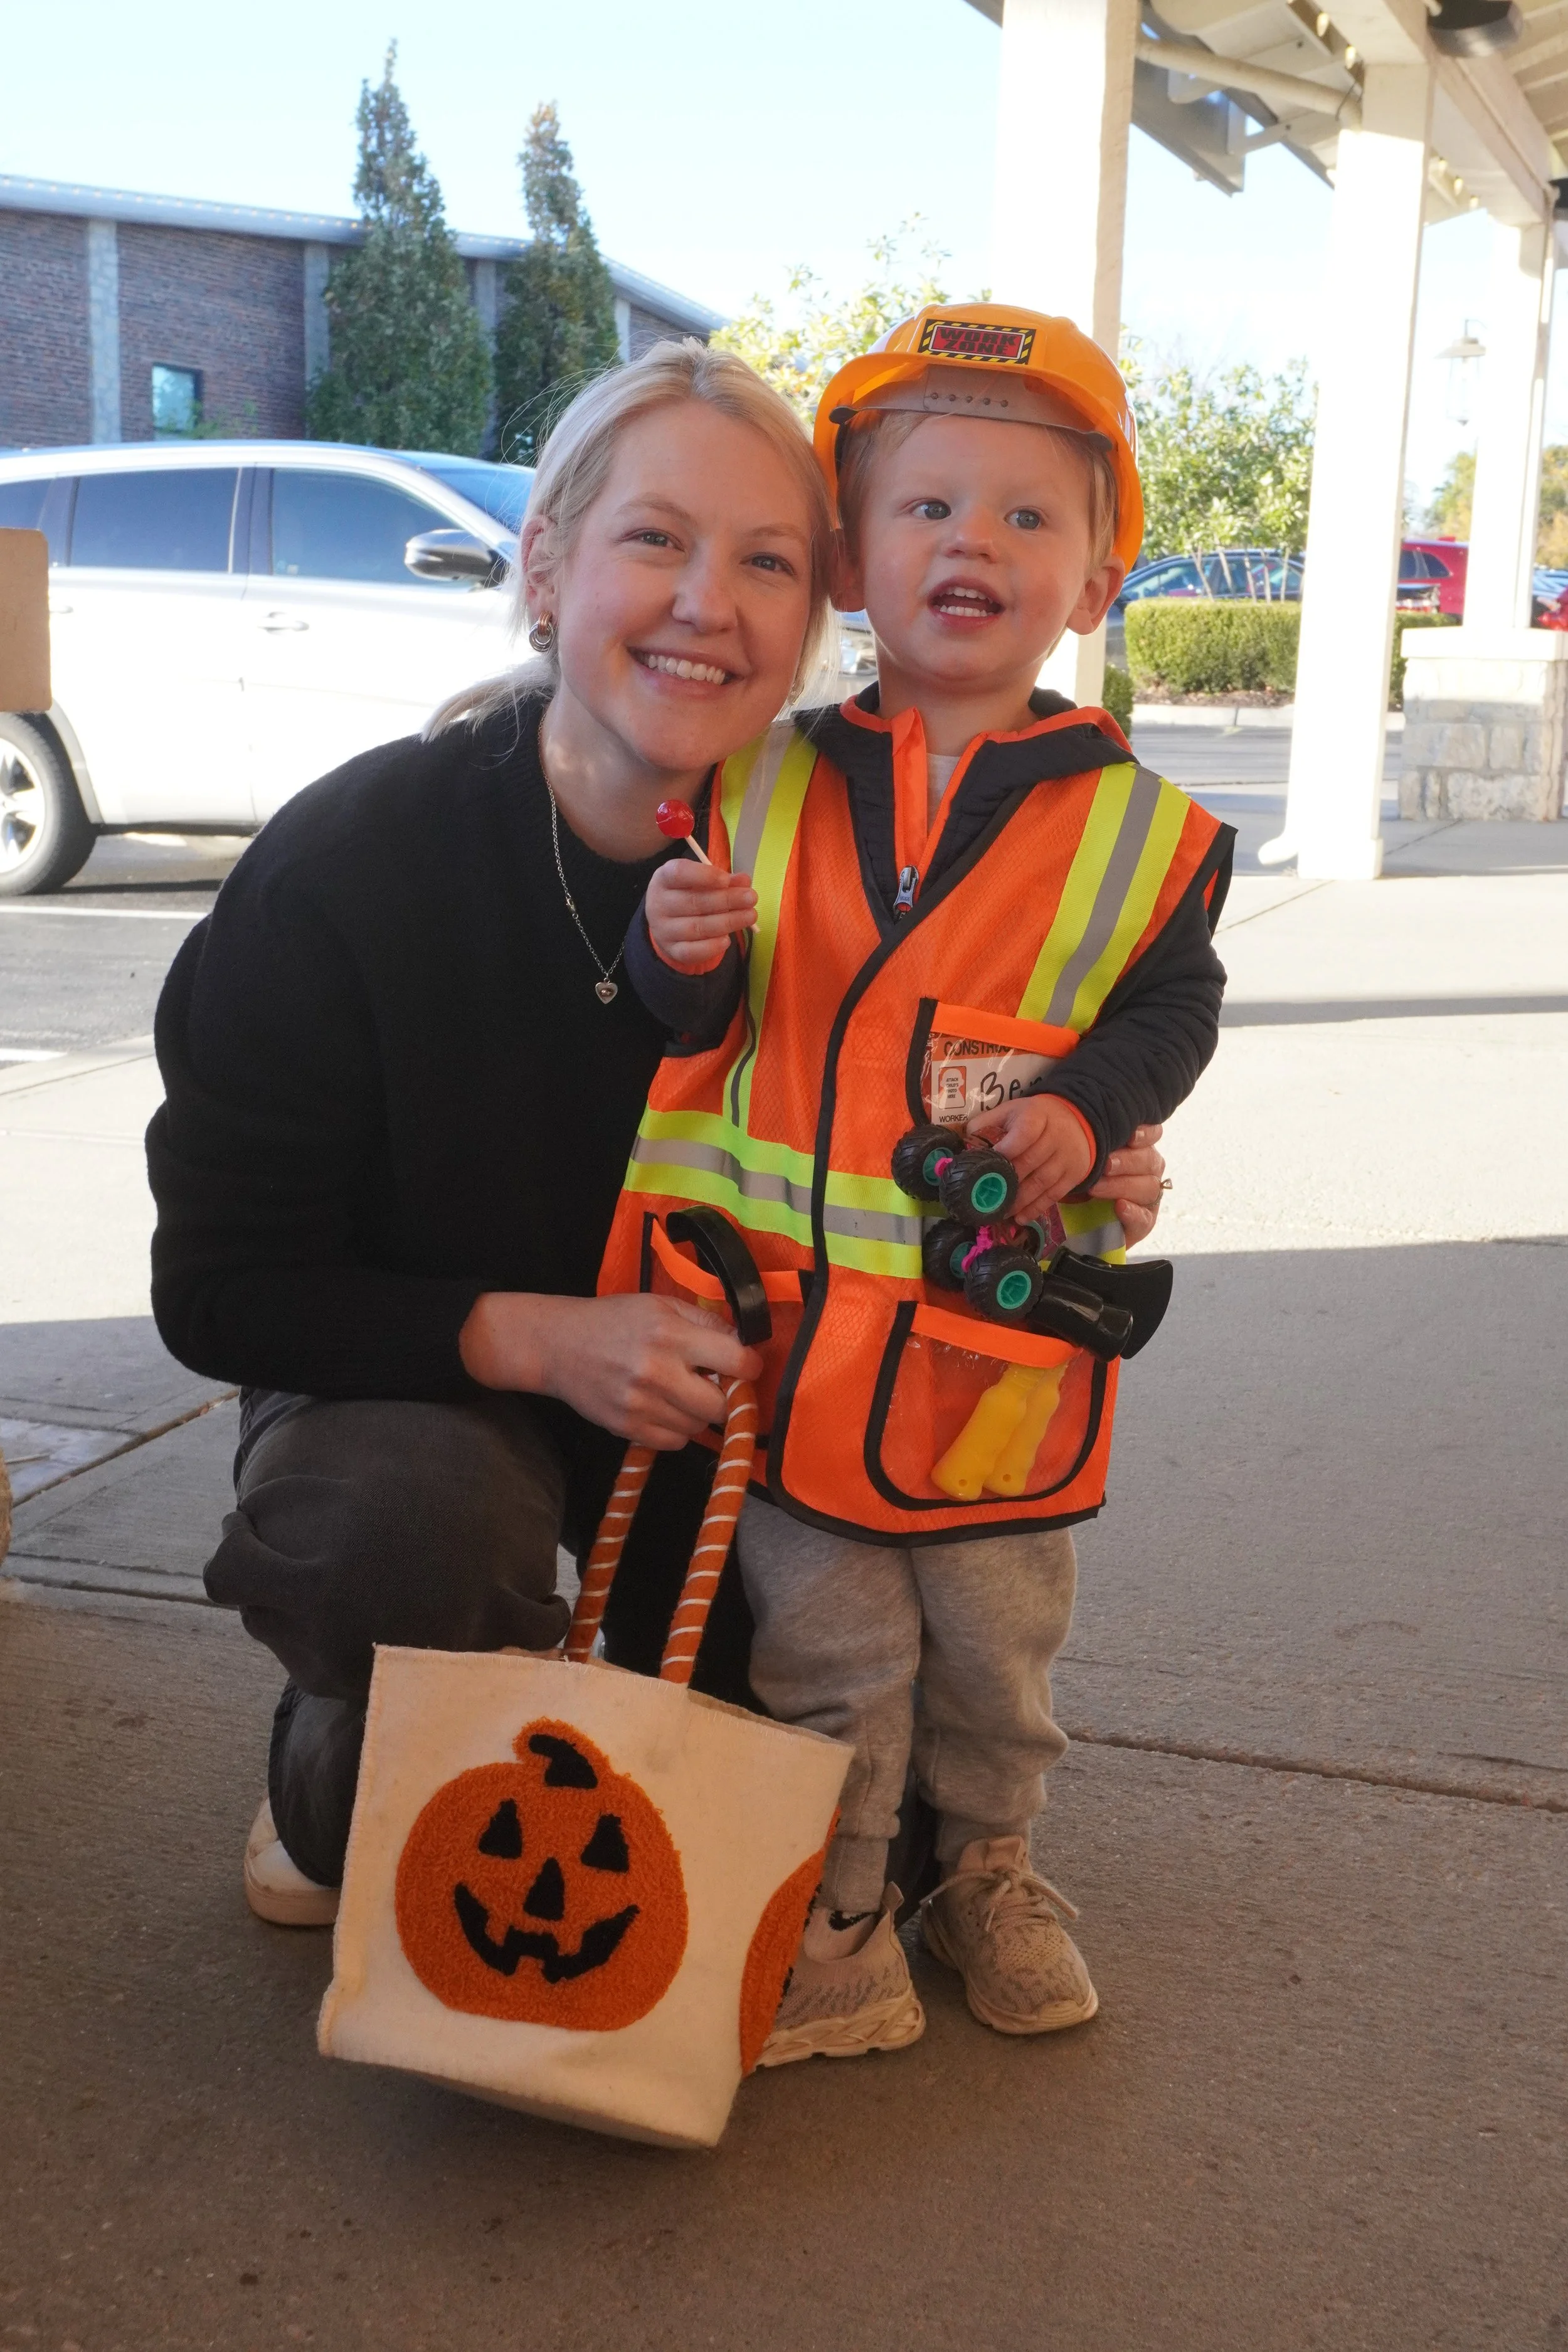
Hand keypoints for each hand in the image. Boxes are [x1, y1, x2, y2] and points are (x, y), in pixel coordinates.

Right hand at [459, 1291, 762, 1448]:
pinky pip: (675, 1442)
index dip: (749, 1366)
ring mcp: (641, 1405)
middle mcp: (657, 1372)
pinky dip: (677, 1429)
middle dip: (726, 1396)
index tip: (746, 1366)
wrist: (557, 1345)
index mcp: (670, 1335)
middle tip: (715, 1384)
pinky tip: (663, 1407)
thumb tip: (746, 1344)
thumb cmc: (613, 1320)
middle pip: (721, 1405)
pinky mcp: (627, 1428)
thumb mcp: (661, 1305)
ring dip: (699, 1413)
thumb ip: (705, 1322)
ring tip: (681, 1392)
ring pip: (699, 1427)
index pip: (736, 1361)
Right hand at [645, 858, 756, 972]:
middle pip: (694, 902)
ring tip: (750, 916)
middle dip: (727, 900)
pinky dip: (712, 947)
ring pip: (697, 928)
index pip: (679, 873)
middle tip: (751, 898)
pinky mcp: (672, 950)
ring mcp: (663, 930)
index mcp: (664, 878)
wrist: (667, 921)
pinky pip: (692, 951)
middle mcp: (658, 904)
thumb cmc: (688, 893)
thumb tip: (744, 882)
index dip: (704, 876)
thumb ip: (723, 880)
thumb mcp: (701, 881)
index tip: (727, 880)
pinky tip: (727, 940)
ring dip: (728, 922)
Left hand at [965, 1094, 1093, 1221]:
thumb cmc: (1036, 1118)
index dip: (1008, 1149)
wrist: (1078, 1122)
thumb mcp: (1013, 1111)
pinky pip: (1054, 1194)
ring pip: (1042, 1182)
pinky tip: (1020, 1218)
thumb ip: (988, 1122)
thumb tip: (965, 1140)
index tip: (989, 1164)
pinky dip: (1036, 1208)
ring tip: (1000, 1211)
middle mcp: (1056, 1137)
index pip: (1025, 1132)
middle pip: (1031, 1161)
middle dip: (1008, 1181)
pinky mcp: (1073, 1175)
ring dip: (1020, 1200)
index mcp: (1037, 1116)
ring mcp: (1066, 1158)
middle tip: (987, 1195)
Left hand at [1086, 1122, 1167, 1248]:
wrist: (1075, 1219)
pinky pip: (1144, 1217)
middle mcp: (1149, 1171)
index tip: (1131, 1136)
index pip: (1153, 1134)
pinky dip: (1132, 1212)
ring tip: (1096, 1188)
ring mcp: (1149, 1198)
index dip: (1146, 1134)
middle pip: (1150, 1160)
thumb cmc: (1080, 1180)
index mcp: (1139, 1149)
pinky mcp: (1144, 1222)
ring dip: (1122, 1186)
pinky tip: (1119, 1207)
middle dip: (1128, 1161)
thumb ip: (1090, 1145)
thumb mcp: (1082, 1160)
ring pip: (1148, 1188)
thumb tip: (1082, 1129)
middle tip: (1106, 1164)